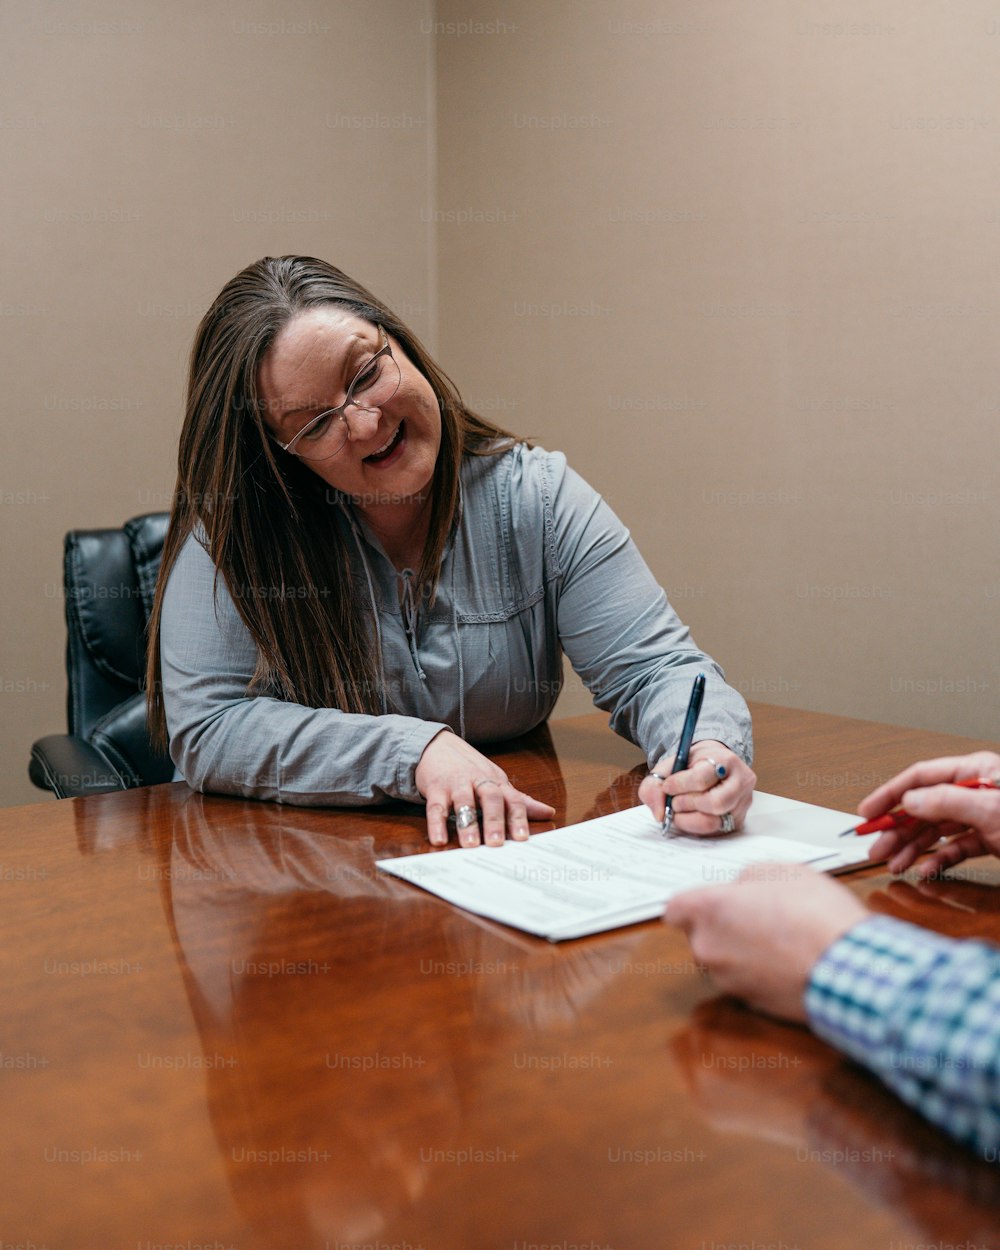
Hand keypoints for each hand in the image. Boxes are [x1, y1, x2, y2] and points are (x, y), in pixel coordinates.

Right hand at [415, 730, 555, 847]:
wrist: (437, 745)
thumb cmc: (469, 768)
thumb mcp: (496, 781)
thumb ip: (519, 800)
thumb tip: (548, 812)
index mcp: (497, 782)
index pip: (512, 799)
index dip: (518, 818)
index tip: (522, 838)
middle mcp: (479, 781)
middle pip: (491, 798)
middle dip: (495, 821)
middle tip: (496, 843)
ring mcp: (457, 783)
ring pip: (464, 802)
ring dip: (468, 824)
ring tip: (470, 844)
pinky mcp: (436, 788)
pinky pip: (436, 806)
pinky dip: (436, 824)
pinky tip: (438, 840)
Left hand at [637, 740, 754, 834]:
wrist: (714, 766)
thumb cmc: (692, 766)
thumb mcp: (671, 765)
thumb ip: (655, 785)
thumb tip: (659, 814)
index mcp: (725, 761)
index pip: (702, 779)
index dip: (679, 785)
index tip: (667, 786)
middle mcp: (741, 782)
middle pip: (714, 803)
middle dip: (686, 804)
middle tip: (675, 801)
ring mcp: (742, 804)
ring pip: (714, 822)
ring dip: (688, 819)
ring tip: (680, 809)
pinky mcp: (739, 821)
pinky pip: (714, 832)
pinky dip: (694, 826)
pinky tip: (689, 815)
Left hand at [665, 863, 868, 1021]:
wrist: (849, 970)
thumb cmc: (817, 914)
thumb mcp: (784, 871)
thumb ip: (749, 877)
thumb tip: (741, 889)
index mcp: (709, 910)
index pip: (674, 909)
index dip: (692, 904)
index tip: (711, 902)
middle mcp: (709, 948)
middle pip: (699, 935)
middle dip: (721, 926)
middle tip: (758, 915)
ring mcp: (728, 980)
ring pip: (723, 960)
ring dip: (741, 951)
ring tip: (781, 938)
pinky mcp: (750, 1004)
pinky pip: (745, 982)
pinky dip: (759, 974)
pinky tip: (789, 962)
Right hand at [859, 751, 999, 876]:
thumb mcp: (990, 809)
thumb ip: (947, 801)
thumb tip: (908, 800)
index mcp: (975, 772)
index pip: (921, 777)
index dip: (890, 795)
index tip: (868, 811)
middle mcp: (975, 792)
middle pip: (924, 808)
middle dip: (898, 830)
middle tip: (877, 847)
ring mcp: (982, 816)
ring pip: (937, 830)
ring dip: (913, 848)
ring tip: (894, 864)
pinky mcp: (991, 839)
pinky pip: (956, 848)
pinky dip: (939, 859)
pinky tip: (925, 868)